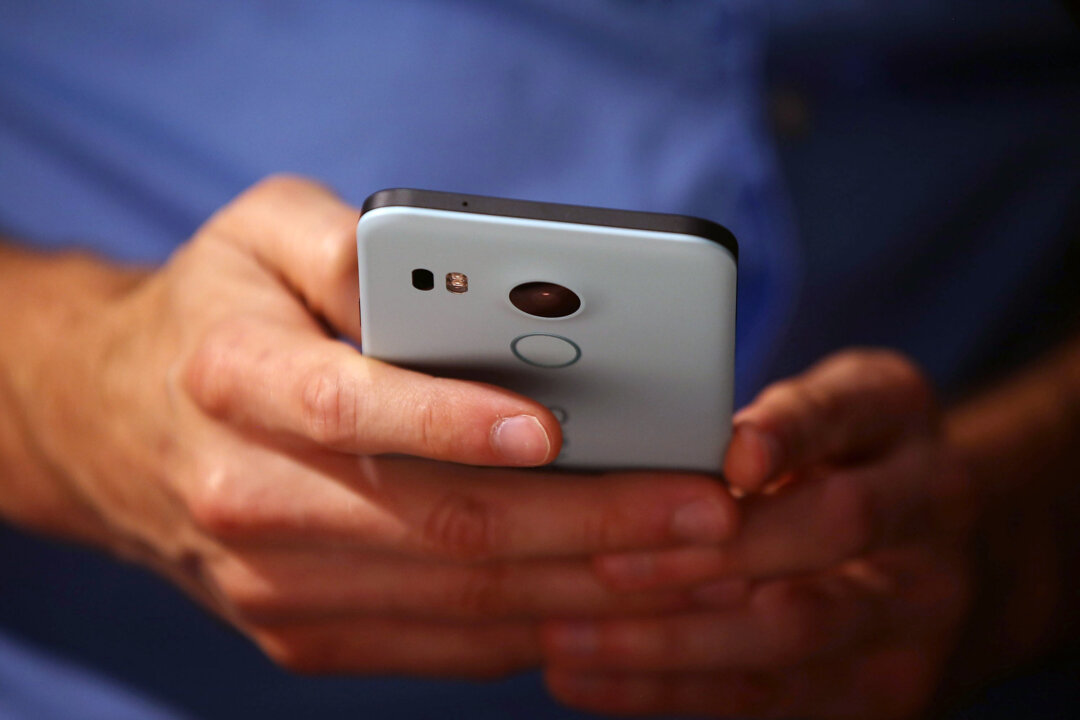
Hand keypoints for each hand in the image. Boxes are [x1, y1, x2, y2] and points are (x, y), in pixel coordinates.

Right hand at [13, 176, 738, 677]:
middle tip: (703, 507)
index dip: (451, 422)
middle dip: (587, 522)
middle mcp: (248, 497)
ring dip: (588, 584)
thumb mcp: (259, 232)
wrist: (117, 427)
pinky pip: (446, 643)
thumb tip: (456, 271)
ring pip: (458, 598)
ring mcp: (275, 587)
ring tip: (693, 558)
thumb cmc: (216, 312)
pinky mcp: (305, 635)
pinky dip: (542, 622)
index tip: (556, 425)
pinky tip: (622, 593)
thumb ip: (350, 238)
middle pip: (437, 525)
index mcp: (233, 378)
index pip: (349, 408)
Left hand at [542, 351, 974, 717]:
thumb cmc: (840, 462)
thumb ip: (752, 421)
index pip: (846, 411)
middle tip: (605, 563)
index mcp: (897, 417)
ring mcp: (916, 613)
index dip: (790, 432)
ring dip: (670, 640)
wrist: (935, 558)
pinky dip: (667, 690)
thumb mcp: (818, 410)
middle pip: (834, 530)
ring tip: (568, 635)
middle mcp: (928, 512)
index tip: (732, 456)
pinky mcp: (881, 691)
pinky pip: (766, 698)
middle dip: (714, 552)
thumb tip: (634, 443)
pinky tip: (587, 677)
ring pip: (793, 634)